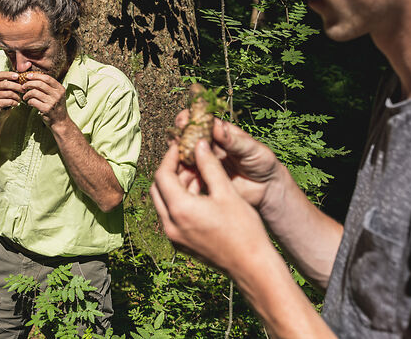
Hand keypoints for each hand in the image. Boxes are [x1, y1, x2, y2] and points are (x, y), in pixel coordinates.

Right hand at [0, 71, 23, 123]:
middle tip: (24, 90)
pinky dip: (15, 103)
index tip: (17, 76)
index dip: (8, 74)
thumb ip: (13, 82)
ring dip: (17, 96)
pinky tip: (16, 104)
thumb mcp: (9, 88)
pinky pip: (9, 101)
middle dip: (17, 86)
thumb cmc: (7, 97)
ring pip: (9, 93)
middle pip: (6, 84)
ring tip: (19, 99)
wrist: (0, 111)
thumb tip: (24, 77)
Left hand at [21, 72, 67, 126]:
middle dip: (29, 83)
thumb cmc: (56, 106)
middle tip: (23, 86)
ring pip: (34, 92)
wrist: (60, 122)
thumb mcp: (57, 95)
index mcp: (60, 89)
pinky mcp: (46, 109)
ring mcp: (52, 102)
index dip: (36, 76)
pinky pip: (33, 101)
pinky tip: (29, 103)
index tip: (28, 76)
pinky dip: (28, 101)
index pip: (47, 78)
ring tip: (25, 96)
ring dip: (27, 94)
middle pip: (40, 84)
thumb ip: (49, 87)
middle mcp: (57, 95)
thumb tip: (34, 77)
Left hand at [151, 140, 272, 274]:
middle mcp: (171, 225)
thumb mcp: (226, 192)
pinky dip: (181, 202)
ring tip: (200, 175)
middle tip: (189, 159)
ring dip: (177, 186)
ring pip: (165, 203)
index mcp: (180, 210)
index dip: (170, 157)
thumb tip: (199, 144)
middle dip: (172, 171)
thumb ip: (209, 166)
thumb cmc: (243, 229)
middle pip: (159, 189)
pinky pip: (173, 216)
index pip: (162, 175)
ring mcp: (175, 237)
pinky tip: (202, 194)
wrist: (251, 266)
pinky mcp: (181, 244)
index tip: (181, 146)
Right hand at [174, 111, 280, 209]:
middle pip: (188, 136)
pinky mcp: (204, 179)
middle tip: (179, 139)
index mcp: (221, 132)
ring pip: (185, 155)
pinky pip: (189, 175)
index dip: (191, 118)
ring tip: (180, 157)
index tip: (185, 121)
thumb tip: (218, 127)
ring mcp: (205, 161)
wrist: (267, 188)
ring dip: (179, 154)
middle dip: (180, 136)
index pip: (202, 120)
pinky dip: (183, 174)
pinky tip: (183, 174)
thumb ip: (234, 140)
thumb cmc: (262, 162)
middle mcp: (210, 145)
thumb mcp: (252, 149)